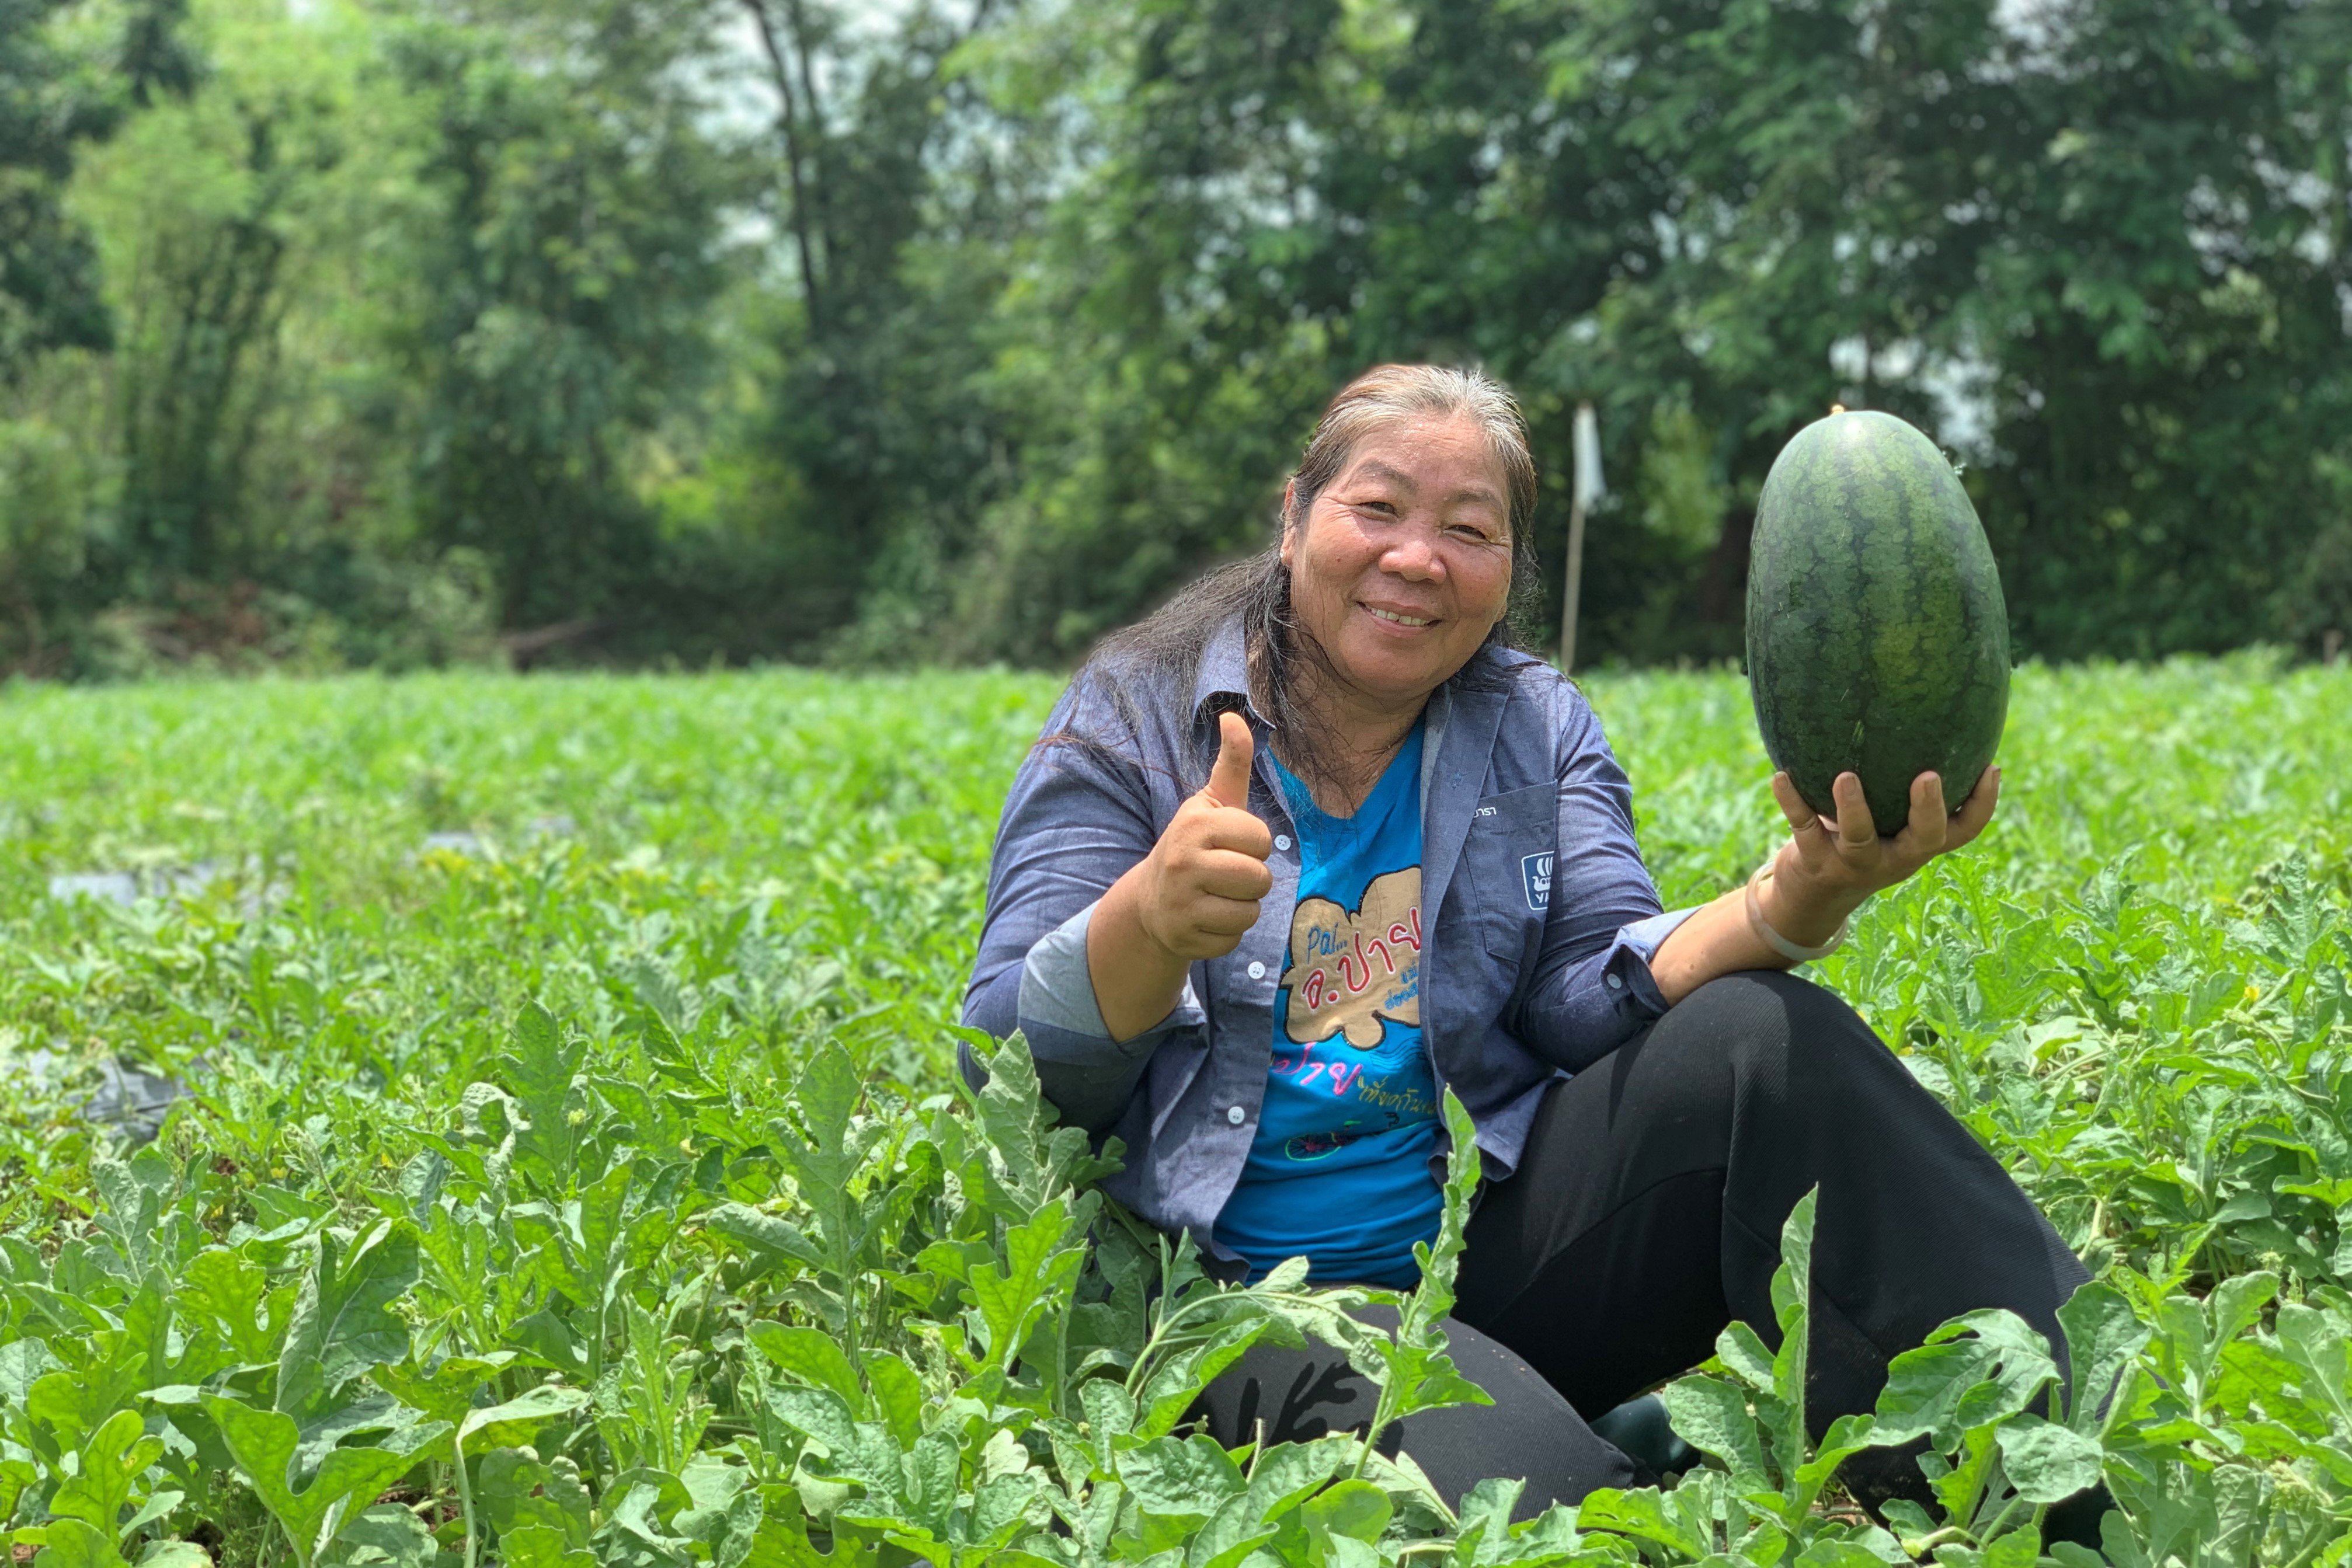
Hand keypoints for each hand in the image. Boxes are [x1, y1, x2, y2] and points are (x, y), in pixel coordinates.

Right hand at [1132, 711, 1274, 960]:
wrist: (1151, 900)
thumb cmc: (1194, 845)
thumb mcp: (1211, 803)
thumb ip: (1232, 763)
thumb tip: (1234, 716)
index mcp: (1195, 824)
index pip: (1261, 839)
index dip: (1254, 844)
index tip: (1231, 844)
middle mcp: (1183, 861)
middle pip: (1259, 879)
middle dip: (1252, 880)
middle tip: (1225, 874)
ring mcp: (1180, 902)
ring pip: (1250, 912)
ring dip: (1242, 907)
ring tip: (1217, 895)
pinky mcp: (1182, 937)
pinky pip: (1234, 938)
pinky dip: (1228, 932)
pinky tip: (1207, 918)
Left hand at [1760, 765, 2001, 944]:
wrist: (1813, 898)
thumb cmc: (1860, 840)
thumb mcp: (1889, 822)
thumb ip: (1901, 786)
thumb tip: (1922, 716)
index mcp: (1918, 845)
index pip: (1964, 830)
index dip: (1983, 804)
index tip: (1991, 767)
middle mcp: (1895, 858)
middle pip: (1925, 839)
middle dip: (1929, 808)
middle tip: (1929, 776)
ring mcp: (1856, 864)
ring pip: (1860, 838)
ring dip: (1853, 807)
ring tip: (1846, 776)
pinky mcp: (1816, 863)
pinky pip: (1804, 829)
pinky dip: (1792, 802)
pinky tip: (1780, 776)